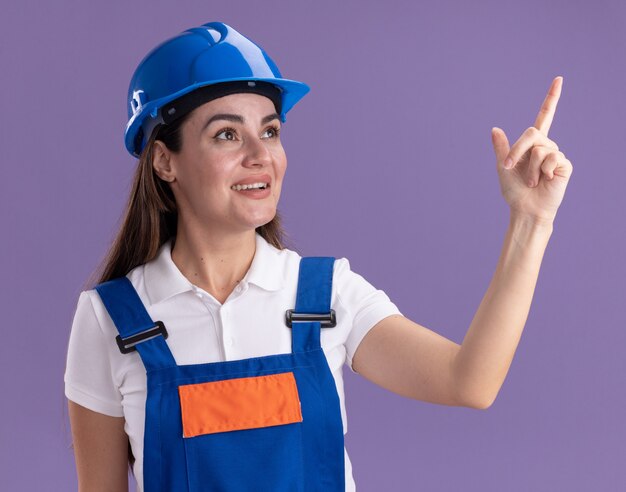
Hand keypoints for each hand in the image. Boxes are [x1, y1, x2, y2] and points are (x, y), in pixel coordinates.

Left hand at [491, 76, 572, 224]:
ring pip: (539, 148)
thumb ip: (501, 148)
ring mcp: (556, 155)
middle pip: (532, 133)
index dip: (552, 98)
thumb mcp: (503, 167)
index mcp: (532, 144)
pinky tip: (544, 181)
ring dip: (529, 167)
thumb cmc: (514, 191)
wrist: (525, 209)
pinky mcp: (564, 165)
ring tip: (531, 181)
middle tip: (510, 167)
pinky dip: (542, 171)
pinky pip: (551, 158)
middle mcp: (546, 146)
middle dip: (517, 150)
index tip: (559, 79)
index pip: (544, 117)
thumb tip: (495, 128)